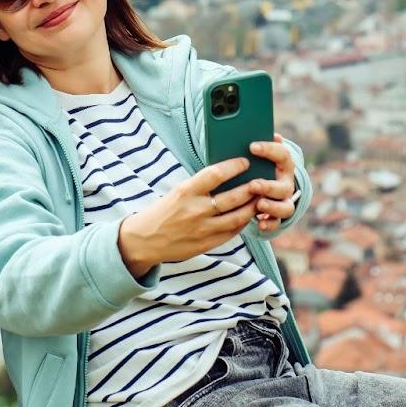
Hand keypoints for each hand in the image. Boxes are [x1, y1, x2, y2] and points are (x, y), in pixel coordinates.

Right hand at [118, 157, 258, 275]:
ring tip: (260, 199)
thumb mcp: (177, 193)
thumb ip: (200, 186)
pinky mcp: (205, 244)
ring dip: (252, 207)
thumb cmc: (162, 212)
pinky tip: (247, 215)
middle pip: (233, 197)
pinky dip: (242, 223)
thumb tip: (226, 174)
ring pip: (237, 217)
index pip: (215, 174)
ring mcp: (202, 229)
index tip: (245, 162)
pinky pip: (231, 233)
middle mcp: (195, 211)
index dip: (234, 166)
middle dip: (251, 188)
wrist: (144, 240)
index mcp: (185, 192)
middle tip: (261, 181)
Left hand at [249, 134, 295, 230]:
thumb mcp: (252, 155)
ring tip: (259, 205)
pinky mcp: (275, 217)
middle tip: (253, 184)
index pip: (283, 154)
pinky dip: (270, 224)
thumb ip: (251, 145)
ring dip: (273, 206)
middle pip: (284, 186)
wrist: (257, 188)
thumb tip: (243, 130)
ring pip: (286, 207)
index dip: (270, 150)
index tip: (252, 146)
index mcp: (282, 165)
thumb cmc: (252, 167)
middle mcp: (286, 184)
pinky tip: (260, 223)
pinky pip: (277, 224)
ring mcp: (282, 201)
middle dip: (269, 186)